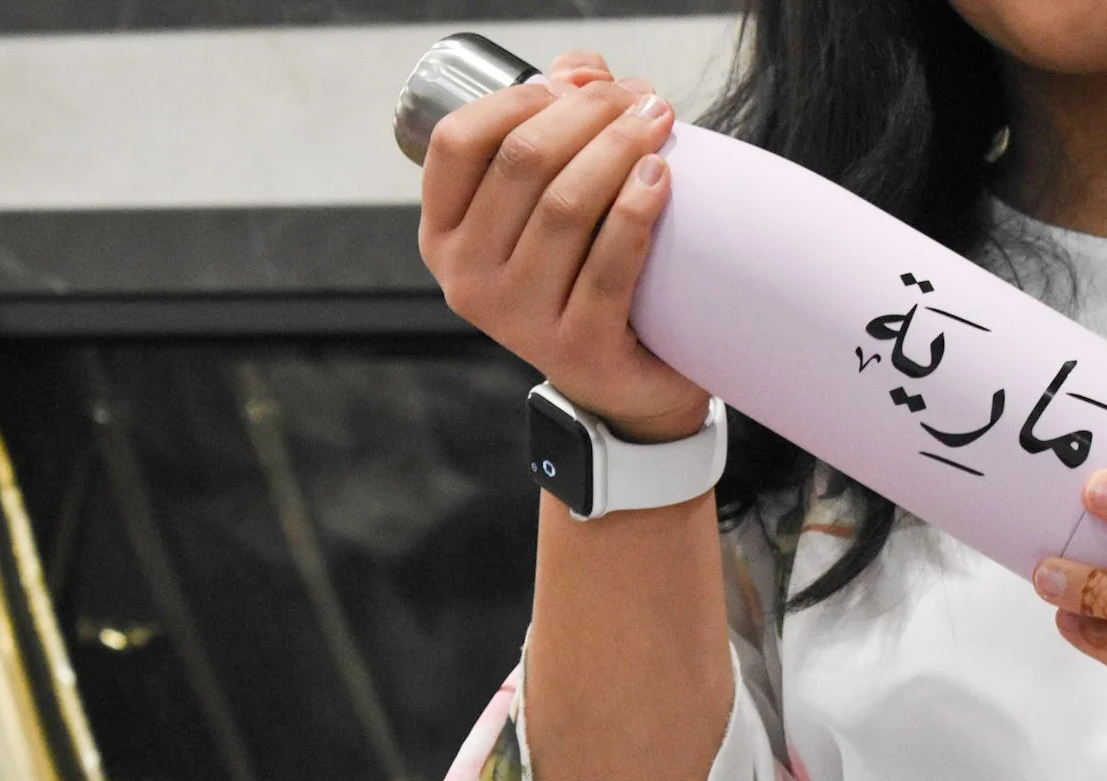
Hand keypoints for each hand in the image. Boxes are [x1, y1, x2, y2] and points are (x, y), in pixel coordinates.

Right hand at [418, 50, 713, 442]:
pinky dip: (636, 210)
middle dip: (588, 113)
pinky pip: (608, 265)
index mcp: (445, 236)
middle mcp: (468, 280)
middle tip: (639, 100)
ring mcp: (517, 320)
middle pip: (522, 163)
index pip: (458, 142)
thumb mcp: (548, 203)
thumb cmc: (582, 276)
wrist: (623, 384)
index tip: (575, 86)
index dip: (519, 97)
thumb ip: (554, 126)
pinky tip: (661, 176)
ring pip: (566, 206)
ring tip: (659, 124)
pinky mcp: (575, 348)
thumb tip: (579, 71)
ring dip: (619, 149)